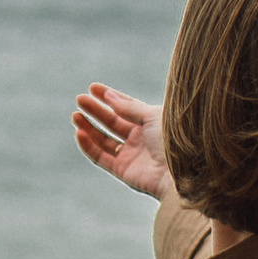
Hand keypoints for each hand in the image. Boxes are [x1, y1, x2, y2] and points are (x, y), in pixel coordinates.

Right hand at [74, 82, 171, 200]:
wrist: (182, 170)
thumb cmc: (173, 140)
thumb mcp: (152, 116)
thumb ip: (128, 108)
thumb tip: (108, 96)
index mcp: (151, 122)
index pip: (127, 107)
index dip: (110, 97)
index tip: (93, 87)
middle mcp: (141, 138)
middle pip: (113, 122)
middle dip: (96, 110)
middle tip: (80, 99)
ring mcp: (132, 155)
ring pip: (104, 139)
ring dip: (89, 128)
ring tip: (75, 115)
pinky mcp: (124, 171)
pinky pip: (102, 157)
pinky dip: (89, 146)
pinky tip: (80, 133)